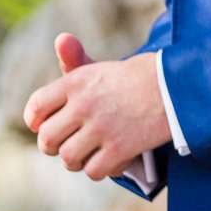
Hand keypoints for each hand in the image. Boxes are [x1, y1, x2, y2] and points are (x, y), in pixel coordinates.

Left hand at [21, 33, 169, 180]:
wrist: (176, 87)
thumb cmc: (134, 79)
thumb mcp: (101, 68)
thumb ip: (75, 61)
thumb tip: (62, 39)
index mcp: (75, 82)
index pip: (36, 106)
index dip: (35, 121)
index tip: (42, 126)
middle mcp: (84, 104)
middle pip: (47, 139)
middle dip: (53, 146)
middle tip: (66, 144)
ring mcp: (102, 128)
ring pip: (68, 158)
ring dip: (76, 161)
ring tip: (86, 153)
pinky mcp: (121, 148)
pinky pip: (94, 171)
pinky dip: (100, 170)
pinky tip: (109, 159)